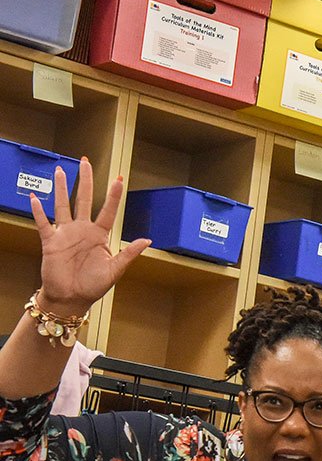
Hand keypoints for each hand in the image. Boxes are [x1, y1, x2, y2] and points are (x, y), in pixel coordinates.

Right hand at [31, 160, 140, 316]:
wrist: (72, 298)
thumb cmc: (93, 285)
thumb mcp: (115, 270)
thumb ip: (129, 254)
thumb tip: (147, 240)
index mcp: (100, 235)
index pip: (108, 211)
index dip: (113, 196)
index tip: (119, 179)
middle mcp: (82, 230)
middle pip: (84, 199)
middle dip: (85, 181)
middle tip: (85, 162)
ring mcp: (66, 234)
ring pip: (63, 205)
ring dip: (60, 188)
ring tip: (60, 171)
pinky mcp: (51, 241)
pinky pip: (43, 223)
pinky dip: (38, 211)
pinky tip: (35, 198)